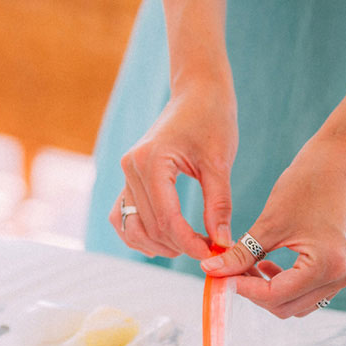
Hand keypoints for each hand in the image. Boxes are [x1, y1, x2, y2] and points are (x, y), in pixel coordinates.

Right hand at [110, 76, 237, 259]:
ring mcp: (126, 173)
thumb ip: (219, 205)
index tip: (213, 252)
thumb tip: (222, 243)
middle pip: (149, 226)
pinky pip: (123, 215)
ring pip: (130, 226)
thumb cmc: (212, 119)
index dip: (190, 243)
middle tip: (209, 248)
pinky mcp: (129, 177)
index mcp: (152, 161)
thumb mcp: (220, 163)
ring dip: (157, 243)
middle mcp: (131, 168)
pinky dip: (140, 232)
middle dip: (179, 245)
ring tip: (188, 245)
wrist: (197, 92)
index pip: (167, 219)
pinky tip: (166, 240)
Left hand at [200, 134, 345, 316]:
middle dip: (256, 293)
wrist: (342, 158)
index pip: (276, 295)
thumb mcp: (269, 222)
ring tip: (250, 267)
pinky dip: (290, 284)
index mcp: (328, 264)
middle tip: (231, 272)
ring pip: (302, 303)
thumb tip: (211, 270)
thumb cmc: (307, 182)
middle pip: (289, 307)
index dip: (244, 289)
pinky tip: (270, 263)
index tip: (221, 277)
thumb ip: (240, 253)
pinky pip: (315, 289)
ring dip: (273, 291)